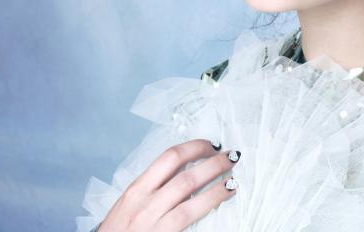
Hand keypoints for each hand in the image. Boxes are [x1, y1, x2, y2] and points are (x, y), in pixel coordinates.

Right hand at [96, 138, 239, 230]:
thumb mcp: (131, 205)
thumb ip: (154, 188)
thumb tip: (187, 171)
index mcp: (137, 189)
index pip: (169, 157)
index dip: (195, 147)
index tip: (210, 145)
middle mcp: (144, 201)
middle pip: (185, 172)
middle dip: (212, 161)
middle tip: (229, 156)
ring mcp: (153, 219)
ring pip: (190, 190)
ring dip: (216, 179)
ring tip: (233, 175)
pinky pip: (191, 214)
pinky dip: (211, 201)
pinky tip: (224, 195)